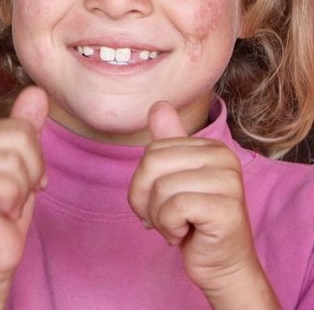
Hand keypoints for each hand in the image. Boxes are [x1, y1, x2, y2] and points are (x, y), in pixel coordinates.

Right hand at [0, 86, 47, 308]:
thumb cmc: (5, 212)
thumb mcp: (24, 165)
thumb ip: (26, 128)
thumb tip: (37, 91)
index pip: (21, 127)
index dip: (34, 158)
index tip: (21, 182)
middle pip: (20, 138)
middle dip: (31, 172)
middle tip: (16, 195)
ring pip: (13, 161)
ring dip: (21, 191)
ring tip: (6, 205)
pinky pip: (2, 181)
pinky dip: (12, 200)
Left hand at [129, 102, 279, 308]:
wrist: (221, 264)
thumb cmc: (193, 222)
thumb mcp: (175, 180)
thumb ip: (168, 144)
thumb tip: (159, 105)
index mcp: (211, 147)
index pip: (151, 151)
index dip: (142, 183)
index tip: (161, 202)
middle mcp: (224, 158)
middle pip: (151, 164)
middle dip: (145, 198)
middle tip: (164, 218)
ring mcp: (229, 182)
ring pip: (161, 188)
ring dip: (159, 217)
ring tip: (177, 226)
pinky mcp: (226, 208)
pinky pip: (173, 208)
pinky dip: (169, 227)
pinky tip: (185, 234)